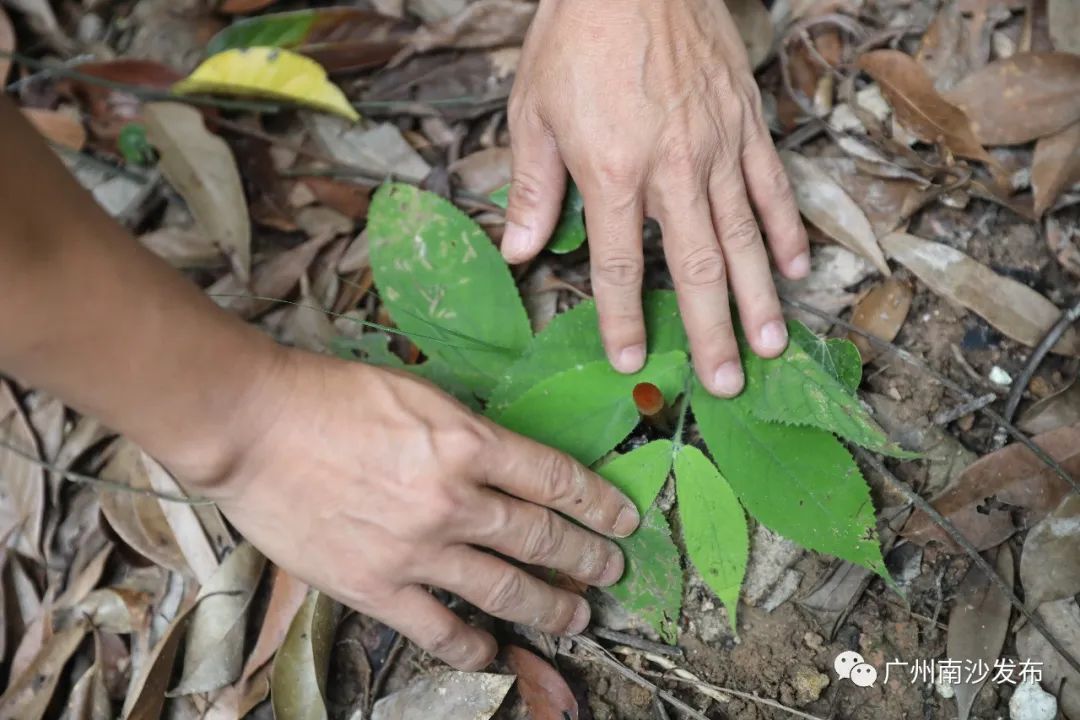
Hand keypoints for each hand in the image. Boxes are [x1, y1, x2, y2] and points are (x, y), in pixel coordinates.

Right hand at [182, 348, 639, 670]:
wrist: (251, 425)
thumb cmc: (327, 395)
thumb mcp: (418, 393)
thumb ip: (467, 431)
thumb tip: (506, 463)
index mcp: (468, 441)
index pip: (556, 478)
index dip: (598, 502)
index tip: (622, 518)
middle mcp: (455, 499)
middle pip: (542, 537)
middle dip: (587, 557)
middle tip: (610, 569)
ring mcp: (417, 549)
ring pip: (506, 590)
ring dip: (551, 605)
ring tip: (577, 615)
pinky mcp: (376, 586)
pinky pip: (441, 630)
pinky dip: (475, 646)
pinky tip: (493, 650)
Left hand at [503, 0, 809, 396]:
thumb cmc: (575, 38)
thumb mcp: (532, 111)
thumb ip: (532, 188)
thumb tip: (519, 252)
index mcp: (611, 173)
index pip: (617, 267)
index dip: (623, 320)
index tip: (632, 361)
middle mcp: (672, 170)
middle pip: (695, 267)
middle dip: (709, 332)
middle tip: (725, 383)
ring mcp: (717, 147)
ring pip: (743, 237)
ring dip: (757, 298)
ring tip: (771, 347)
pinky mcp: (746, 122)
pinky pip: (772, 186)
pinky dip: (783, 230)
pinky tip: (792, 268)